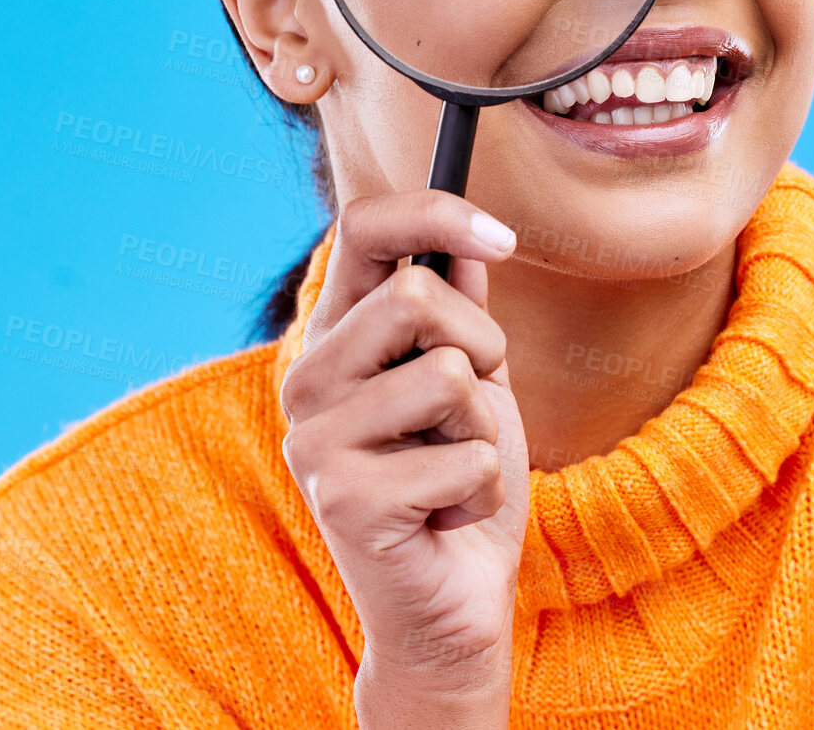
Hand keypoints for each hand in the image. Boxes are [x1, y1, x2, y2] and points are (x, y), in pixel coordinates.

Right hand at [278, 191, 528, 729]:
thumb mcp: (476, 382)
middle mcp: (308, 379)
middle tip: (471, 408)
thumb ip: (463, 311)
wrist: (453, 600)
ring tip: (455, 468)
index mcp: (335, 338)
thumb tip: (469, 236)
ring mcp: (315, 439)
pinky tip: (449, 515)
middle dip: (482, 348)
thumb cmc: (461, 481)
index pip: (362, 229)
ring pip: (451, 376)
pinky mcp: (344, 498)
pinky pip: (470, 456)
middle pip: (417, 294)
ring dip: (486, 428)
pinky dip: (486, 488)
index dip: (435, 213)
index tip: (505, 235)